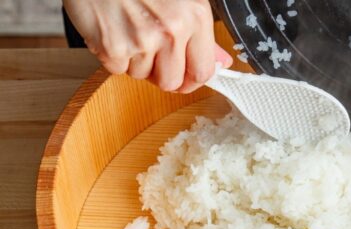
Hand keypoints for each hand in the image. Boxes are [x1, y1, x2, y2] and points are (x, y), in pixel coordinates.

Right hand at [63, 0, 233, 92]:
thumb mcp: (182, 0)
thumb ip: (200, 34)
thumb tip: (221, 62)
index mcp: (195, 17)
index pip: (203, 71)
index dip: (191, 80)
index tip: (185, 78)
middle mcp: (172, 31)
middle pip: (171, 82)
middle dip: (161, 73)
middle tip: (152, 53)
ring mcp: (142, 41)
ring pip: (142, 76)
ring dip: (136, 61)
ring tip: (130, 31)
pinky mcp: (113, 47)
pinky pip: (118, 70)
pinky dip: (114, 56)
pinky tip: (115, 32)